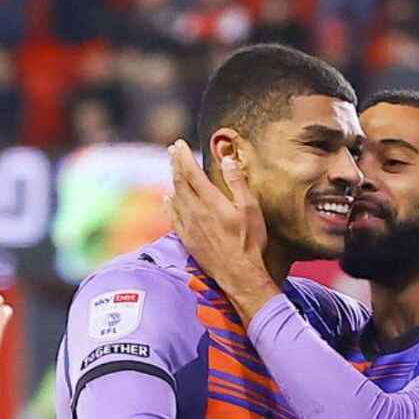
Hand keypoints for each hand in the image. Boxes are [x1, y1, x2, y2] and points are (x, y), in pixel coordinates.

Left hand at [165, 140, 280, 319]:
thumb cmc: (249, 242)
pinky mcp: (188, 239)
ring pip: (175, 197)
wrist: (239, 274)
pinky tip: (168, 199)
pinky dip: (169, 204)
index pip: (192, 172)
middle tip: (172, 150)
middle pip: (180, 182)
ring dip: (172, 180)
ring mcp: (189, 226)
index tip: (179, 144)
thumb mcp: (250, 208)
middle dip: (175, 163)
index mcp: (211, 201)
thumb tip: (227, 159)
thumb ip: (237, 182)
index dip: (184, 156)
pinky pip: (173, 217)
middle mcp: (195, 211)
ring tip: (172, 169)